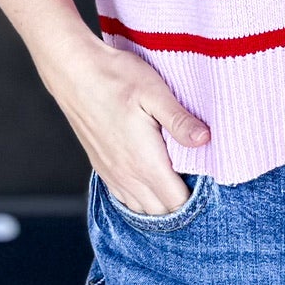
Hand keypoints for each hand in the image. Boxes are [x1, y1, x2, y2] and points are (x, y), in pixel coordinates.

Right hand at [36, 27, 208, 214]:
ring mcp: (112, 174)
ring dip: (162, 203)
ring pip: (142, 209)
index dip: (198, 199)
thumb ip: (180, 120)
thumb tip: (206, 140)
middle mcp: (127, 176)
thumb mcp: (155, 93)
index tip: (211, 182)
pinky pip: (124, 198)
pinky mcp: (101, 167)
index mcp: (145, 163)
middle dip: (182, 205)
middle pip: (162, 212)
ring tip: (178, 182)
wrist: (73, 71)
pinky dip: (142, 198)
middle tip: (200, 181)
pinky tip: (151, 181)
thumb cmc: (115, 78)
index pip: (178, 203)